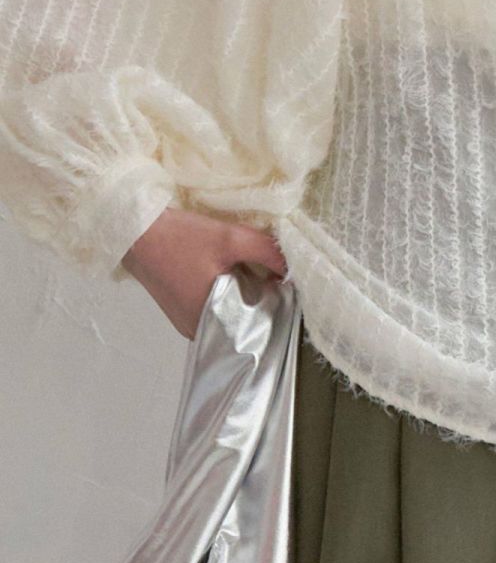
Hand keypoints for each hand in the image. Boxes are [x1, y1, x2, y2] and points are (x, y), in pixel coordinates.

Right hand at [120, 206, 288, 339]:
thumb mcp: (230, 238)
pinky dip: (225, 293)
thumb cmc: (179, 238)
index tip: (284, 278)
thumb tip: (294, 266)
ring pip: (230, 314)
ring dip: (242, 293)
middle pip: (245, 319)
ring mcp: (187, 323)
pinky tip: (228, 272)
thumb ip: (266, 251)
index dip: (275, 298)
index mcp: (212, 321)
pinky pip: (214, 308)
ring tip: (248, 269)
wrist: (134, 231)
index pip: (259, 320)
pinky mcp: (181, 312)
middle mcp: (198, 331)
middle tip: (269, 270)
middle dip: (260, 296)